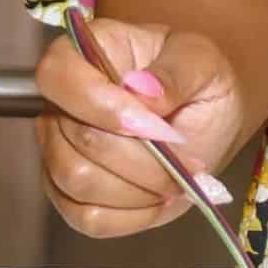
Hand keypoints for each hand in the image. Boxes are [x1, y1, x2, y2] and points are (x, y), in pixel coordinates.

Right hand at [34, 15, 244, 238]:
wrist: (209, 117)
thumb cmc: (199, 79)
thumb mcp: (202, 62)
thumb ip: (175, 72)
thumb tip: (140, 90)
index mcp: (89, 51)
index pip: (58, 74)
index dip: (98, 103)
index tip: (150, 122)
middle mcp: (63, 101)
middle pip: (76, 139)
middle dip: (140, 158)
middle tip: (188, 159)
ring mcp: (60, 149)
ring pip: (77, 181)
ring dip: (137, 188)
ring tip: (178, 178)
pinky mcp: (71, 194)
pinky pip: (85, 217)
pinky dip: (130, 214)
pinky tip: (159, 198)